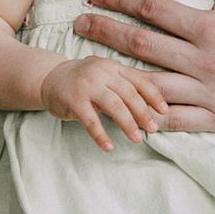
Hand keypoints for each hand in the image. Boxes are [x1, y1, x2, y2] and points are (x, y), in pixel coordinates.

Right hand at [42, 53, 167, 150]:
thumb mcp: (106, 75)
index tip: (164, 111)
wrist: (50, 77)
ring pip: (114, 105)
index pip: (139, 80)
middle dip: (143, 113)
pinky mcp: (73, 100)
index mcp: (113, 66)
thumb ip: (124, 85)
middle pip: (129, 93)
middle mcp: (102, 72)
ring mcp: (87, 86)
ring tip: (137, 139)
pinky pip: (91, 121)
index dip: (154, 96)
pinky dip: (101, 135)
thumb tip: (151, 108)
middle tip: (153, 129)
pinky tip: (108, 146)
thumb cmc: (85, 81)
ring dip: (127, 123)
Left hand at [74, 0, 214, 134]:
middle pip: (141, 46)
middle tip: (78, 22)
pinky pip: (172, 122)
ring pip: (150, 86)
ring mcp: (210, 94)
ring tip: (89, 64)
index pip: (152, 8)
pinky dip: (145, 115)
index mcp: (211, 27)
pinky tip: (122, 105)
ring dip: (115, 74)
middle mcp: (206, 62)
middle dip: (104, 32)